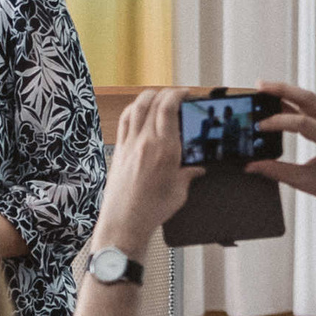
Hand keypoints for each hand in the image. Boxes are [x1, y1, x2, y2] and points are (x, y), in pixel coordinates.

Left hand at [95, 89, 199, 254]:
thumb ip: (188, 175)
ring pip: (136, 107)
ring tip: (157, 95)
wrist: (124, 222)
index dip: (177, 95)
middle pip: (153, 103)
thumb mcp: (179, 192)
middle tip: (176, 94)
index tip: (185, 93)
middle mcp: (145, 142)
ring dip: (147, 96)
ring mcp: (129, 145)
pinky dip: (133, 109)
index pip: (168, 109)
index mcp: (164, 150)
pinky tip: (138, 110)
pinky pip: (125, 121)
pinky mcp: (119, 151)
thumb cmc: (151, 210)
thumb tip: (196, 169)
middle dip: (166, 93)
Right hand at [250, 81, 315, 205]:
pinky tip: (278, 100)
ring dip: (287, 91)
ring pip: (310, 98)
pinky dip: (294, 101)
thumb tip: (252, 166)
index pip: (303, 123)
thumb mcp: (304, 181)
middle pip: (308, 98)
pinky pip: (312, 105)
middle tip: (259, 86)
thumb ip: (276, 171)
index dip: (279, 122)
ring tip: (264, 88)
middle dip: (282, 90)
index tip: (259, 126)